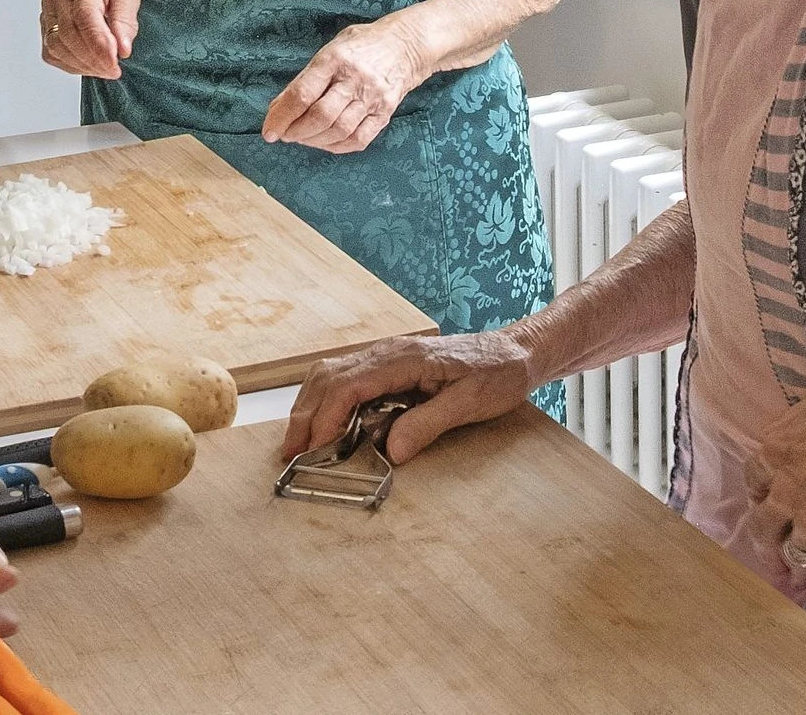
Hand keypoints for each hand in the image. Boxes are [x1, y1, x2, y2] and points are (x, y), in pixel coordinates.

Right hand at [38, 0, 138, 80]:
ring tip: (103, 67)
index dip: (99, 44)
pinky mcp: (44, 24)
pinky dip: (70, 64)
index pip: (85, 16)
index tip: (114, 62)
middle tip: (114, 69)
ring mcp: (48, 10)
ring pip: (56, 47)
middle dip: (93, 59)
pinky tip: (87, 63)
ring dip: (82, 64)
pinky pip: (51, 52)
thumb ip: (126, 20)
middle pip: (68, 35)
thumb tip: (123, 49)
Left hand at [261, 20, 426, 152]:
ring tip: (303, 137)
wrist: (406, 45)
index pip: (303, 93)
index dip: (282, 116)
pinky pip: (358, 139)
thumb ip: (306, 77)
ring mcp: (373, 97)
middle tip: (285, 135)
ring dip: (314, 141)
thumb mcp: (330, 49)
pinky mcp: (385, 113)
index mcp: (335, 58)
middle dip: (296, 132)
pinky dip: (336, 146)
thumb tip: (278, 108)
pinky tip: (325, 142)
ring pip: (339, 131)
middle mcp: (355, 78)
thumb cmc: (360, 46)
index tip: (269, 130)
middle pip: (321, 116)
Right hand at [277, 330, 537, 465]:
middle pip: (328, 378)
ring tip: (299, 443)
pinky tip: (325, 426)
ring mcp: (385, 356)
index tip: (315, 450)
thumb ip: (428, 425)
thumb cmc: (497, 374)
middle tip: (290, 454)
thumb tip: (390, 452)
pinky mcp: (388, 366)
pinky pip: (345, 379)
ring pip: (330, 376)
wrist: (515, 353)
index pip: (348, 386)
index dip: (326, 419)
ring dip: (310, 408)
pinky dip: (326, 402)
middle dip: (305, 416)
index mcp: (404, 358)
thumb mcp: (469, 403)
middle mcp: (387, 352)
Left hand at [742, 372, 805, 626]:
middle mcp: (784, 489)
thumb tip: (801, 429)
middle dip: (768, 537)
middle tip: (775, 548)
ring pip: (791, 555)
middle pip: (763, 523)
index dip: (762, 493)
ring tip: (800, 578)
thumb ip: (802, 421)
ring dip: (796, 568)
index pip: (753, 478)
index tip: (769, 501)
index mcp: (776, 449)